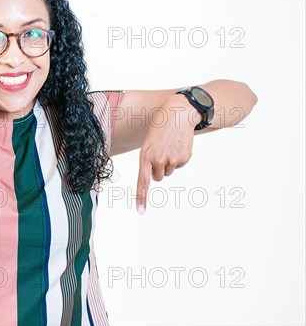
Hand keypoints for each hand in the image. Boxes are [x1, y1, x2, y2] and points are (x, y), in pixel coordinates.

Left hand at [135, 98, 196, 214]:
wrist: (178, 114)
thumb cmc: (160, 128)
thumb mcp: (148, 143)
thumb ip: (149, 160)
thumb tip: (158, 175)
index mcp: (145, 156)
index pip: (143, 181)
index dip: (142, 197)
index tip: (141, 211)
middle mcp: (158, 160)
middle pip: (158, 177)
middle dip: (159, 168)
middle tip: (160, 151)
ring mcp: (172, 160)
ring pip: (168, 172)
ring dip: (169, 162)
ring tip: (169, 146)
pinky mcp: (184, 159)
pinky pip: (179, 166)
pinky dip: (179, 158)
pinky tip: (178, 145)